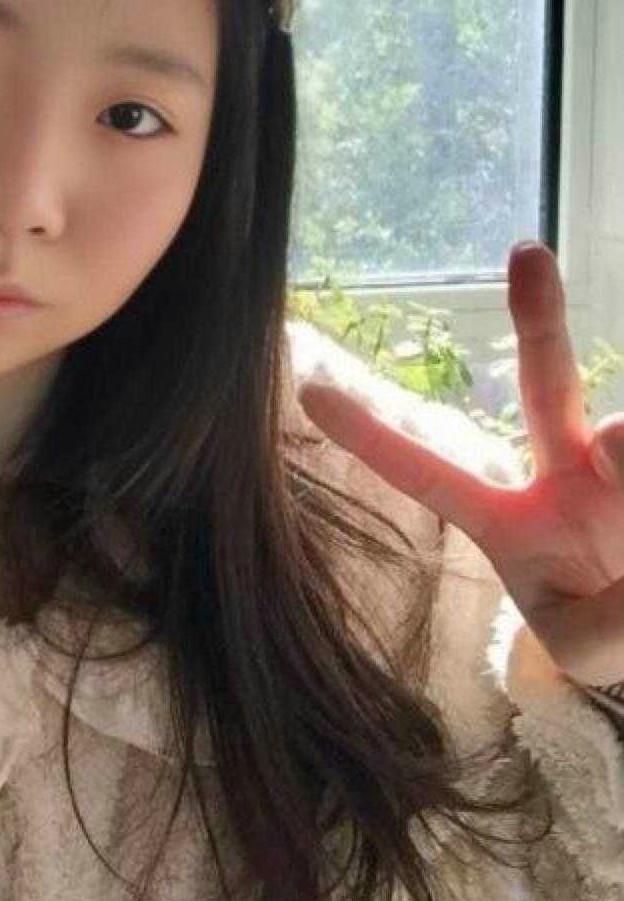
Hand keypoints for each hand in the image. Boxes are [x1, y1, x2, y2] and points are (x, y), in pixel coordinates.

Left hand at [295, 240, 623, 689]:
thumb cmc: (608, 633)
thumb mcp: (584, 647)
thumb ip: (597, 610)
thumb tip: (616, 450)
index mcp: (512, 524)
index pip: (433, 476)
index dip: (374, 439)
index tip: (307, 390)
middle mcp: (568, 475)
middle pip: (547, 385)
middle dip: (537, 318)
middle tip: (525, 253)